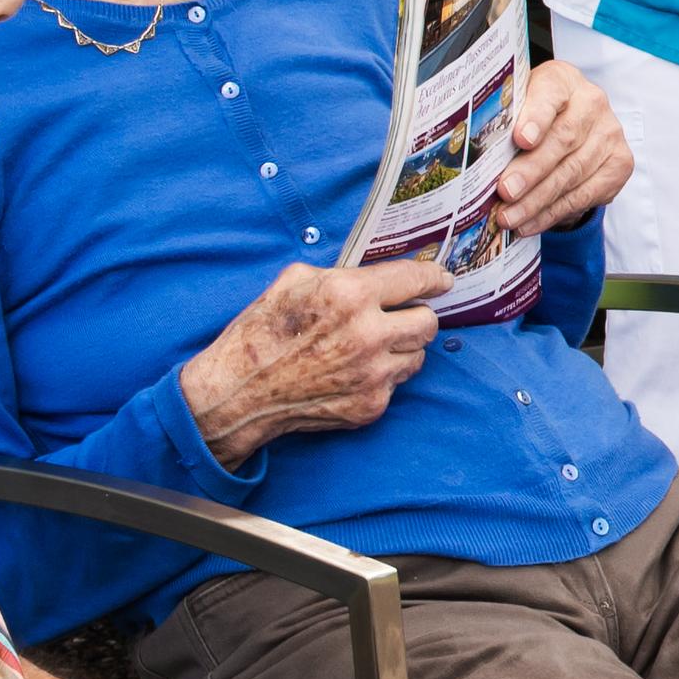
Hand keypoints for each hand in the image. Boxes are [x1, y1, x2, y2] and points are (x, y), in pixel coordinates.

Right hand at [178, 260, 450, 467]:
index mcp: (350, 295)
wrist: (236, 394)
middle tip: (397, 317)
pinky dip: (381, 377)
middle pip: (429, 321)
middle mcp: (369, 334)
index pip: (417, 280)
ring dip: (400, 348)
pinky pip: (395, 383)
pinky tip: (350, 373)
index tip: (443, 281)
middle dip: (416, 316)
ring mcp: (373, 374)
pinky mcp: (371, 405)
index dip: (435, 279)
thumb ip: (342, 274)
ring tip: (366, 347)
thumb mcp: (293, 282)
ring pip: (418, 355)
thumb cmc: (260, 334)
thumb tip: (379, 273)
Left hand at [492, 59, 629, 234]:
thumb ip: (502, 122)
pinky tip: (529, 223)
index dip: (536, 118)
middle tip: (505, 191)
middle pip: (563, 140)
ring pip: (573, 172)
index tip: (521, 139)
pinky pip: (585, 194)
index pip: (551, 95)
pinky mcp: (620, 163)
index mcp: (562, 80)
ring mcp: (610, 133)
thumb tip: (470, 159)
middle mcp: (592, 102)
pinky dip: (553, 213)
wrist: (573, 127)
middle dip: (531, 170)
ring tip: (509, 218)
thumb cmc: (531, 118)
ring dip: (537, 200)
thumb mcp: (516, 109)